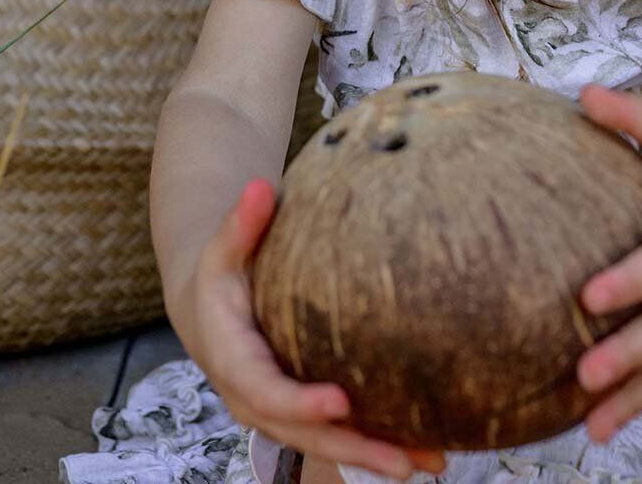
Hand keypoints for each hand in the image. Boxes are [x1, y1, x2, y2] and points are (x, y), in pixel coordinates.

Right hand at [191, 178, 447, 479]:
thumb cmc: (223, 273)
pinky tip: (426, 450)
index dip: (300, 403)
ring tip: (431, 462)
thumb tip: (260, 185)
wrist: (210, 309)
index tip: (340, 401)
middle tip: (403, 459)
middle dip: (353, 447)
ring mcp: (280, 413)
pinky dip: (379, 445)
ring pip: (327, 444)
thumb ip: (242, 222)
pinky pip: (339, 435)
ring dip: (376, 456)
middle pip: (303, 434)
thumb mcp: (224, 248)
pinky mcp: (303, 414)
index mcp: (232, 359)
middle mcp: (255, 397)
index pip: (265, 389)